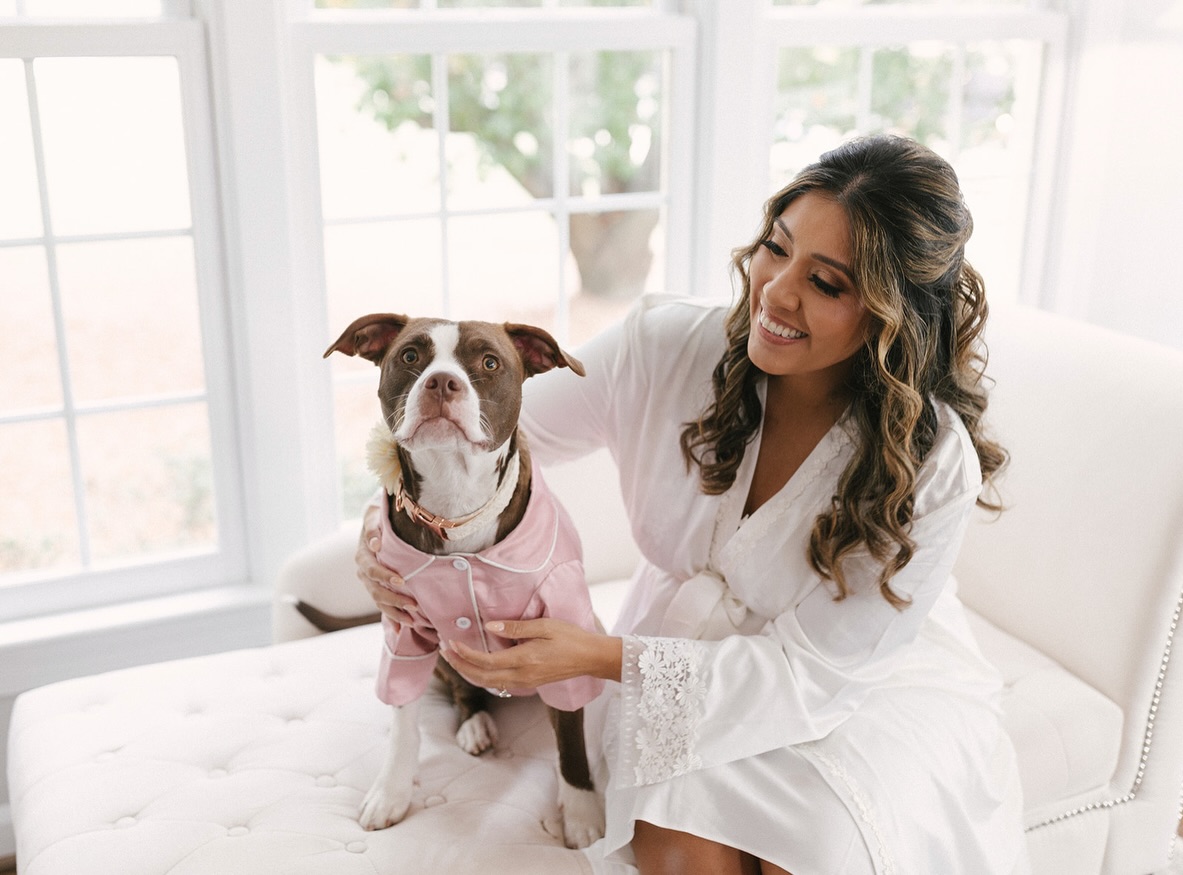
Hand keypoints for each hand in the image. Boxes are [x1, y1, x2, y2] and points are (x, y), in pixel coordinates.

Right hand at [356, 502, 419, 625]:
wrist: (376, 525)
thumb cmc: (378, 519)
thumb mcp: (374, 517)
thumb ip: (373, 528)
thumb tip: (375, 545)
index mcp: (362, 556)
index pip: (372, 570)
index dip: (385, 576)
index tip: (401, 581)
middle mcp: (363, 572)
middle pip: (376, 591)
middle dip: (394, 600)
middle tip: (413, 605)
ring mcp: (369, 583)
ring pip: (380, 602)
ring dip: (395, 613)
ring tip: (411, 621)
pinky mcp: (377, 589)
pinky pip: (383, 606)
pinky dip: (391, 618)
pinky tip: (400, 630)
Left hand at [442, 618, 622, 688]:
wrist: (591, 658)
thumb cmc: (571, 638)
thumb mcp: (544, 626)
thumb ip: (515, 628)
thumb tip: (489, 626)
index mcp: (523, 660)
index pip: (485, 661)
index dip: (464, 653)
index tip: (450, 643)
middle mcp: (521, 675)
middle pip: (481, 676)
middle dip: (460, 665)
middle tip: (444, 652)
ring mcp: (525, 682)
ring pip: (489, 683)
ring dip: (469, 672)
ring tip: (455, 659)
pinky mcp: (529, 683)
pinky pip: (499, 683)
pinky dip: (484, 676)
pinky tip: (478, 667)